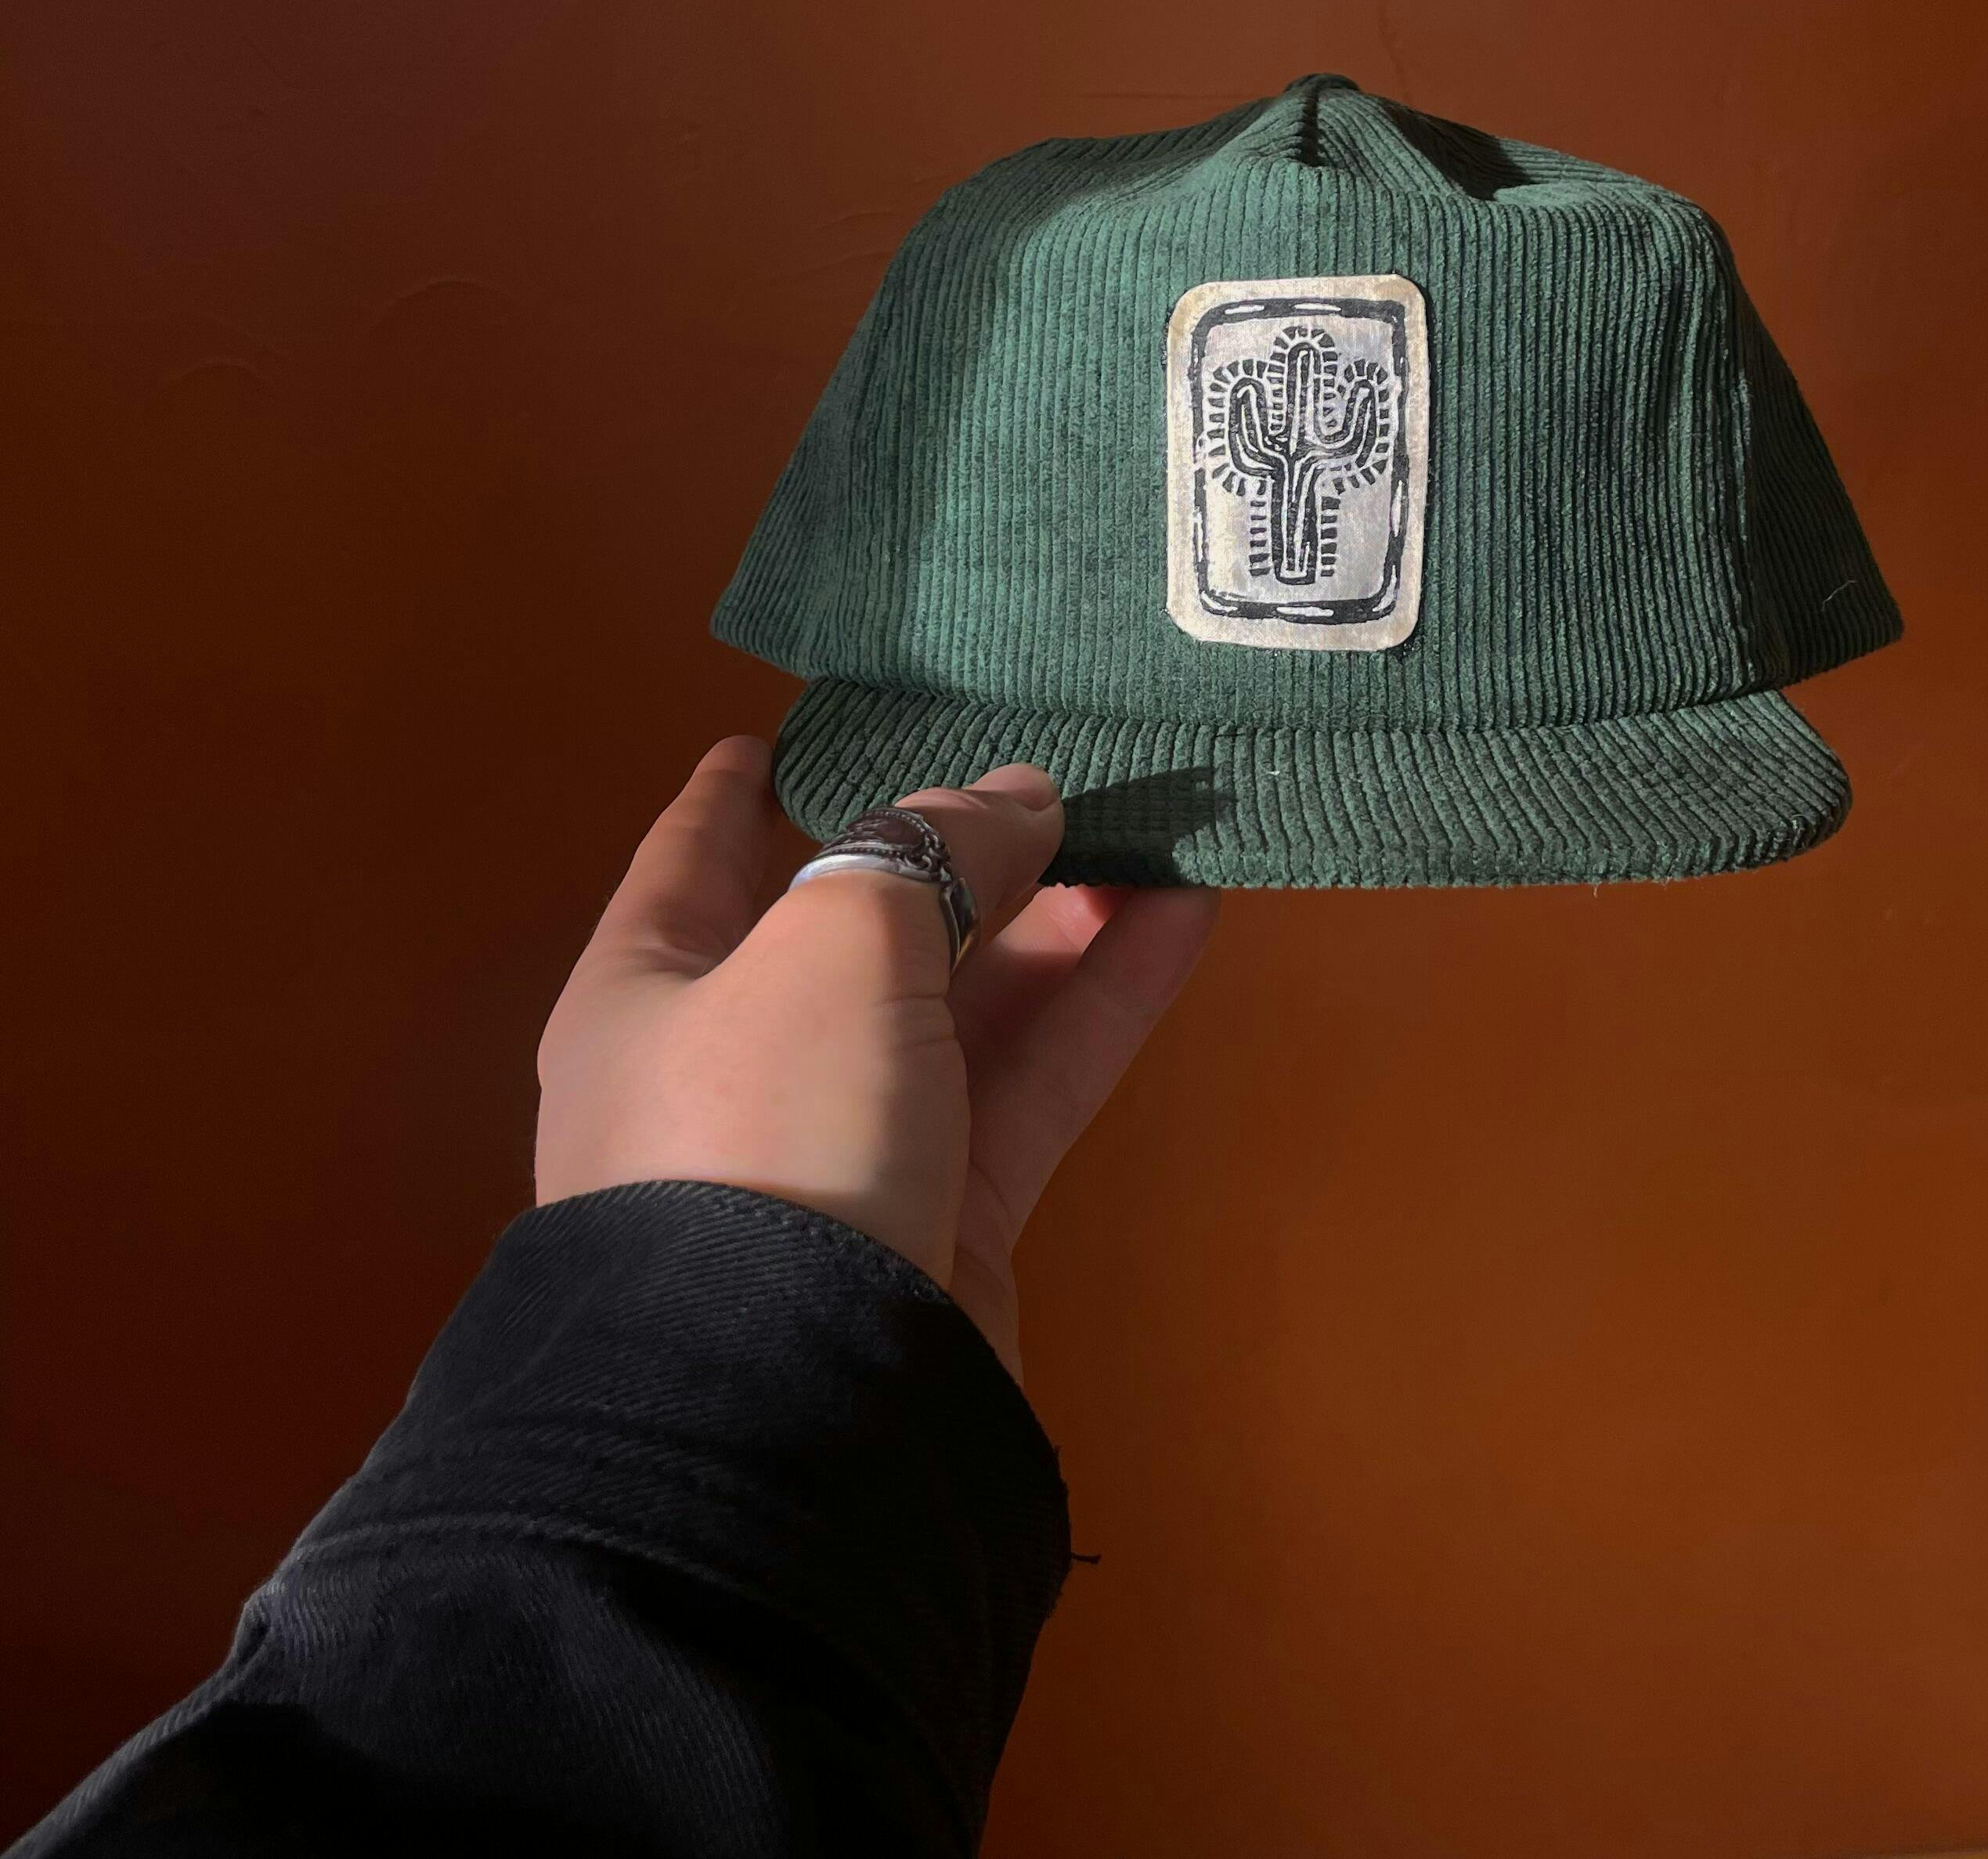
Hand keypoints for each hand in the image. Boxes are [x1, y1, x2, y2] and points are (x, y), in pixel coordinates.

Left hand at [535, 737, 1219, 1381]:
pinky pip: (1031, 1078)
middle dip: (956, 853)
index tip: (773, 737)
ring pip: (965, 1002)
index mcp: (652, 988)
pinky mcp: (949, 1215)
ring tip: (1154, 829)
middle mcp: (741, 1062)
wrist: (794, 1404)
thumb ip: (928, 849)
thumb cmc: (769, 1120)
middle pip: (860, 927)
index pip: (691, 859)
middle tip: (1053, 775)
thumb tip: (1016, 799)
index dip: (732, 794)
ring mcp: (849, 1142)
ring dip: (1057, 919)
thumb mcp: (835, 939)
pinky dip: (1100, 1000)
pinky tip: (1182, 921)